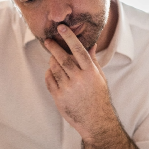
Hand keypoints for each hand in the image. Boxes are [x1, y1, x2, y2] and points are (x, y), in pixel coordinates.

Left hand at [44, 24, 117, 140]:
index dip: (69, 37)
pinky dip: (48, 73)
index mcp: (90, 72)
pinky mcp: (59, 98)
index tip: (61, 28)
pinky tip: (51, 72)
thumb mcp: (100, 77)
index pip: (78, 50)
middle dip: (54, 47)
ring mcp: (68, 88)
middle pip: (63, 58)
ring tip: (53, 58)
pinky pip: (49, 80)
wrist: (96, 121)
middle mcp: (79, 79)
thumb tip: (91, 44)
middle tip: (48, 40)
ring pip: (54, 68)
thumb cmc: (99, 97)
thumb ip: (93, 60)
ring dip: (52, 61)